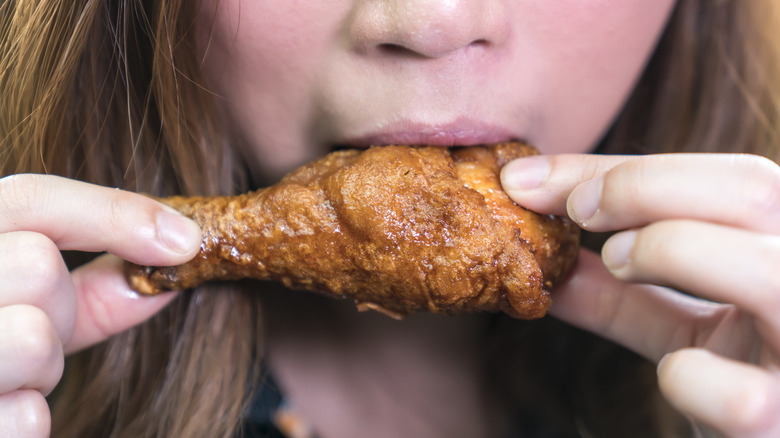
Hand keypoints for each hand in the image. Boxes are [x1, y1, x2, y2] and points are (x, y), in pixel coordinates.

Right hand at [0, 174, 200, 436]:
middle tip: (29, 332)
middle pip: (35, 265)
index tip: (188, 241)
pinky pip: (22, 416)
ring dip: (40, 368)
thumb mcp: (23, 309)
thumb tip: (173, 262)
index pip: (30, 199)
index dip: (115, 213)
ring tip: (5, 375)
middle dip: (55, 306)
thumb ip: (87, 290)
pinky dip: (25, 422)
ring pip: (31, 338)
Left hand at [502, 153, 779, 436]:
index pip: (726, 179)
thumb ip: (623, 297)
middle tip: (575, 210)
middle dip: (641, 186)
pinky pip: (739, 395)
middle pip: (753, 190)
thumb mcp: (687, 330)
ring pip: (762, 270)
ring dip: (669, 249)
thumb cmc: (745, 385)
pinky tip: (673, 372)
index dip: (621, 169)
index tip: (531, 178)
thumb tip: (550, 264)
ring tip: (618, 261)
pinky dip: (688, 376)